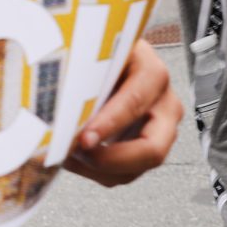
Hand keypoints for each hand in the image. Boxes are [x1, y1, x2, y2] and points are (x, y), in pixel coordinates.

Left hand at [66, 38, 181, 187]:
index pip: (134, 104)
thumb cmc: (105, 52)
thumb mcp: (98, 53)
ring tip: (66, 154)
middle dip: (111, 160)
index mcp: (154, 75)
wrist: (113, 59)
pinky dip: (94, 170)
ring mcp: (160, 132)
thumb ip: (87, 76)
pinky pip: (122, 174)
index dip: (108, 125)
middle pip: (152, 149)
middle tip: (77, 153)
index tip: (83, 137)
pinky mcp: (144, 150)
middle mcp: (165, 106)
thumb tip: (61, 109)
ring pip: (134, 169)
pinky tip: (74, 157)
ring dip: (96, 168)